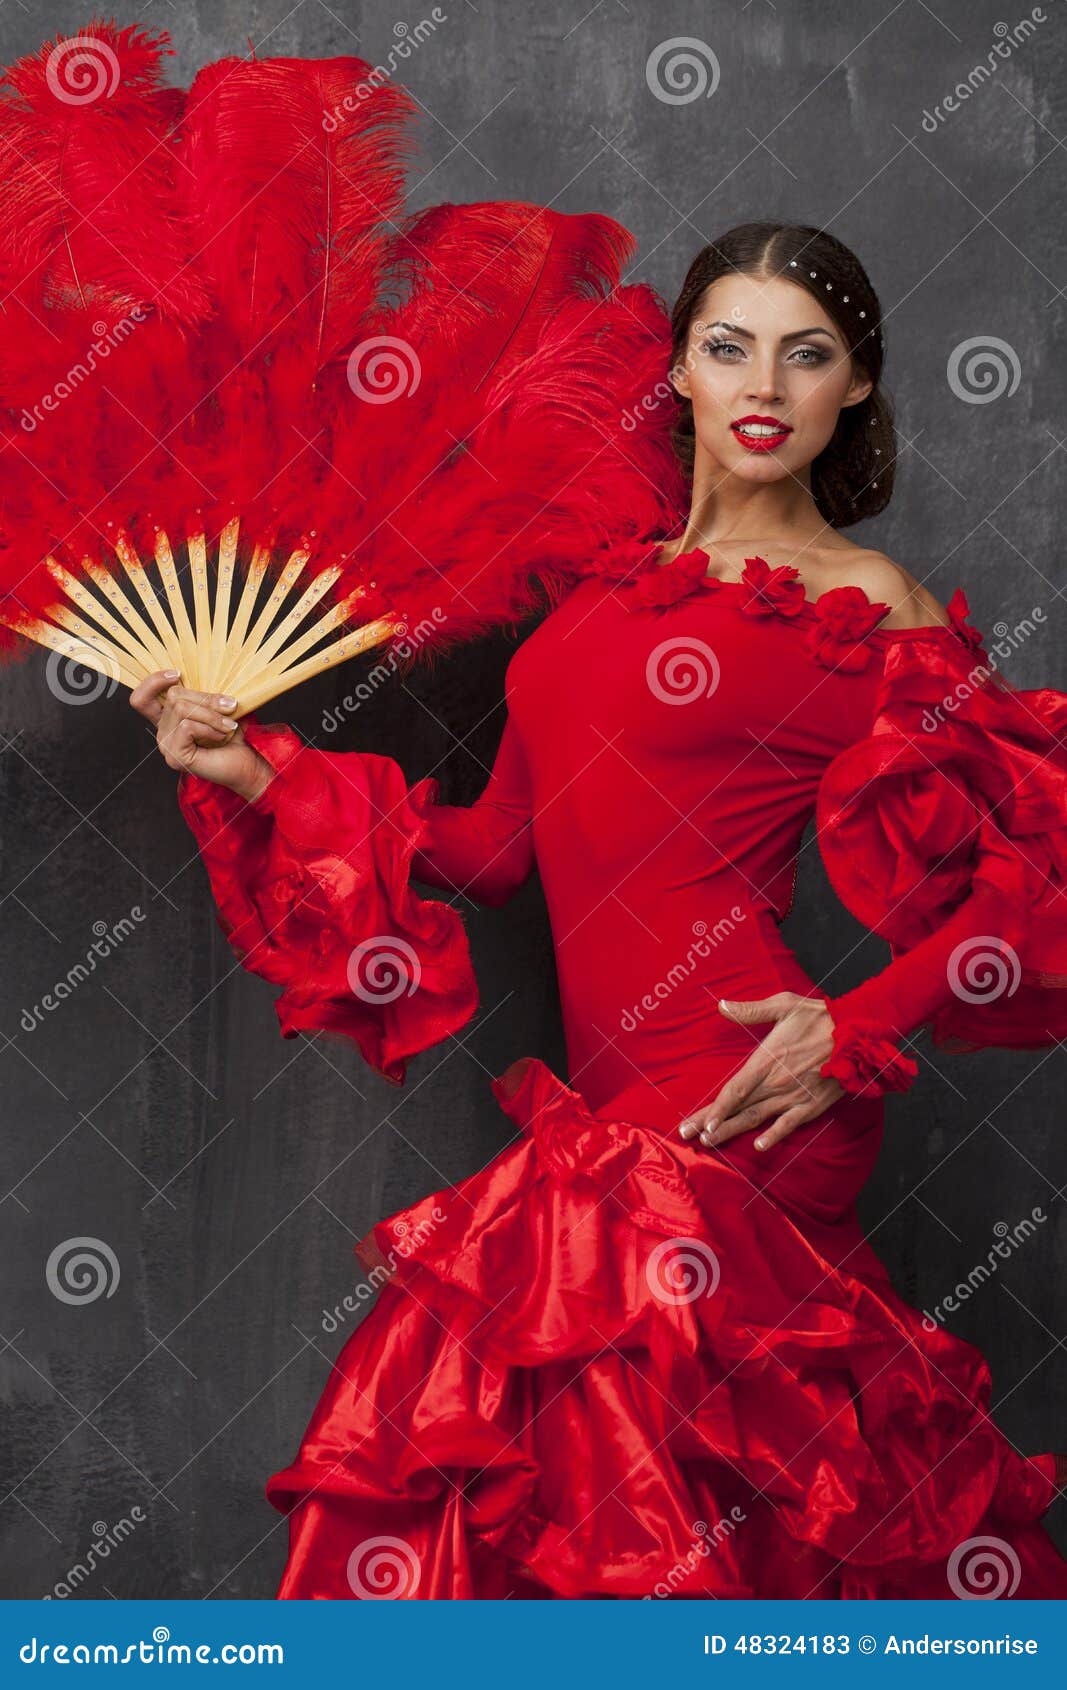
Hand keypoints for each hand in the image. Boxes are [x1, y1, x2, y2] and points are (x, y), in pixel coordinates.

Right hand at [129, 671, 273, 801]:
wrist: (245, 767)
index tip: (177, 673)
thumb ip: (205, 695)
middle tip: (230, 707)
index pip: (142, 698)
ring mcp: (166, 745)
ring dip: (212, 715)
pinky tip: (221, 737)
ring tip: (229, 725)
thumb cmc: (232, 737)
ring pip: (181, 709)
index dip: (153, 681)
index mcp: (168, 719)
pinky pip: (187, 727)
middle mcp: (163, 731)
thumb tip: (206, 678)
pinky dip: (209, 728)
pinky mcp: (175, 755)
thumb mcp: (217, 709)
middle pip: (173, 696)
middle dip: (206, 699)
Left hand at [678, 992, 842, 1152]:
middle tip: (689, 1137)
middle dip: (712, 1124)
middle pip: (738, 1108)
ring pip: (757, 1119)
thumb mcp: (783, 1005)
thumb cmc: (819, 1017)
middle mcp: (776, 1083)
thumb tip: (722, 1005)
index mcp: (767, 1060)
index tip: (697, 1123)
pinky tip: (759, 1146)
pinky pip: (789, 1124)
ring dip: (733, 1131)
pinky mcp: (812, 1105)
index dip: (715, 1108)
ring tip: (711, 1143)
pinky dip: (774, 1136)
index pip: (734, 1089)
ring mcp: (794, 1096)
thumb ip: (751, 1010)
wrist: (858, 1032)